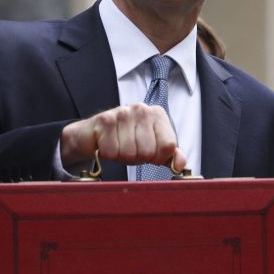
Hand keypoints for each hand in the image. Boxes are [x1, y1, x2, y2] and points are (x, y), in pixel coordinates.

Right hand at [60, 104, 185, 169]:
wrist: (93, 135)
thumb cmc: (125, 141)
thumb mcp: (151, 148)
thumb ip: (168, 155)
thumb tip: (180, 164)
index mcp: (157, 114)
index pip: (168, 146)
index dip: (157, 158)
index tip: (148, 154)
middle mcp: (142, 109)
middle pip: (148, 151)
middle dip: (137, 158)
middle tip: (129, 150)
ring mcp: (123, 112)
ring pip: (129, 153)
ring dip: (121, 157)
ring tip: (118, 146)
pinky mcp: (105, 119)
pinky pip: (112, 152)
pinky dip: (108, 155)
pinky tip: (106, 144)